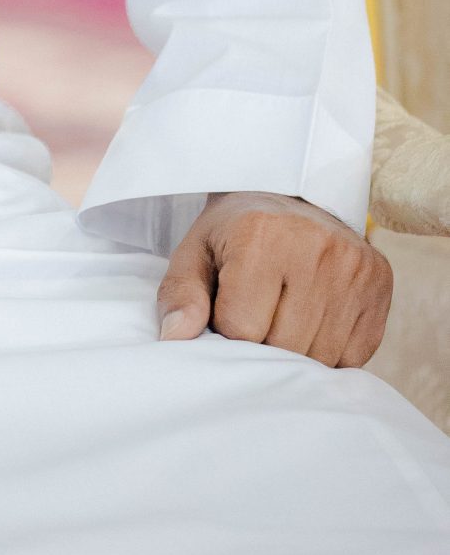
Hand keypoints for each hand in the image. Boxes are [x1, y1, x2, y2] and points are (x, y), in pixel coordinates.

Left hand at [156, 189, 391, 366]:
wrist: (291, 197)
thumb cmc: (236, 234)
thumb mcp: (196, 253)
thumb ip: (180, 295)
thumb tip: (174, 339)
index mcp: (261, 234)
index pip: (241, 328)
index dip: (227, 331)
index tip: (226, 309)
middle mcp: (315, 247)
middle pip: (284, 347)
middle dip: (262, 345)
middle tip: (256, 316)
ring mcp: (354, 267)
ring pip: (320, 357)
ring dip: (296, 354)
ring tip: (282, 319)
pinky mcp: (380, 285)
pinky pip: (353, 355)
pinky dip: (329, 352)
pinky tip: (313, 321)